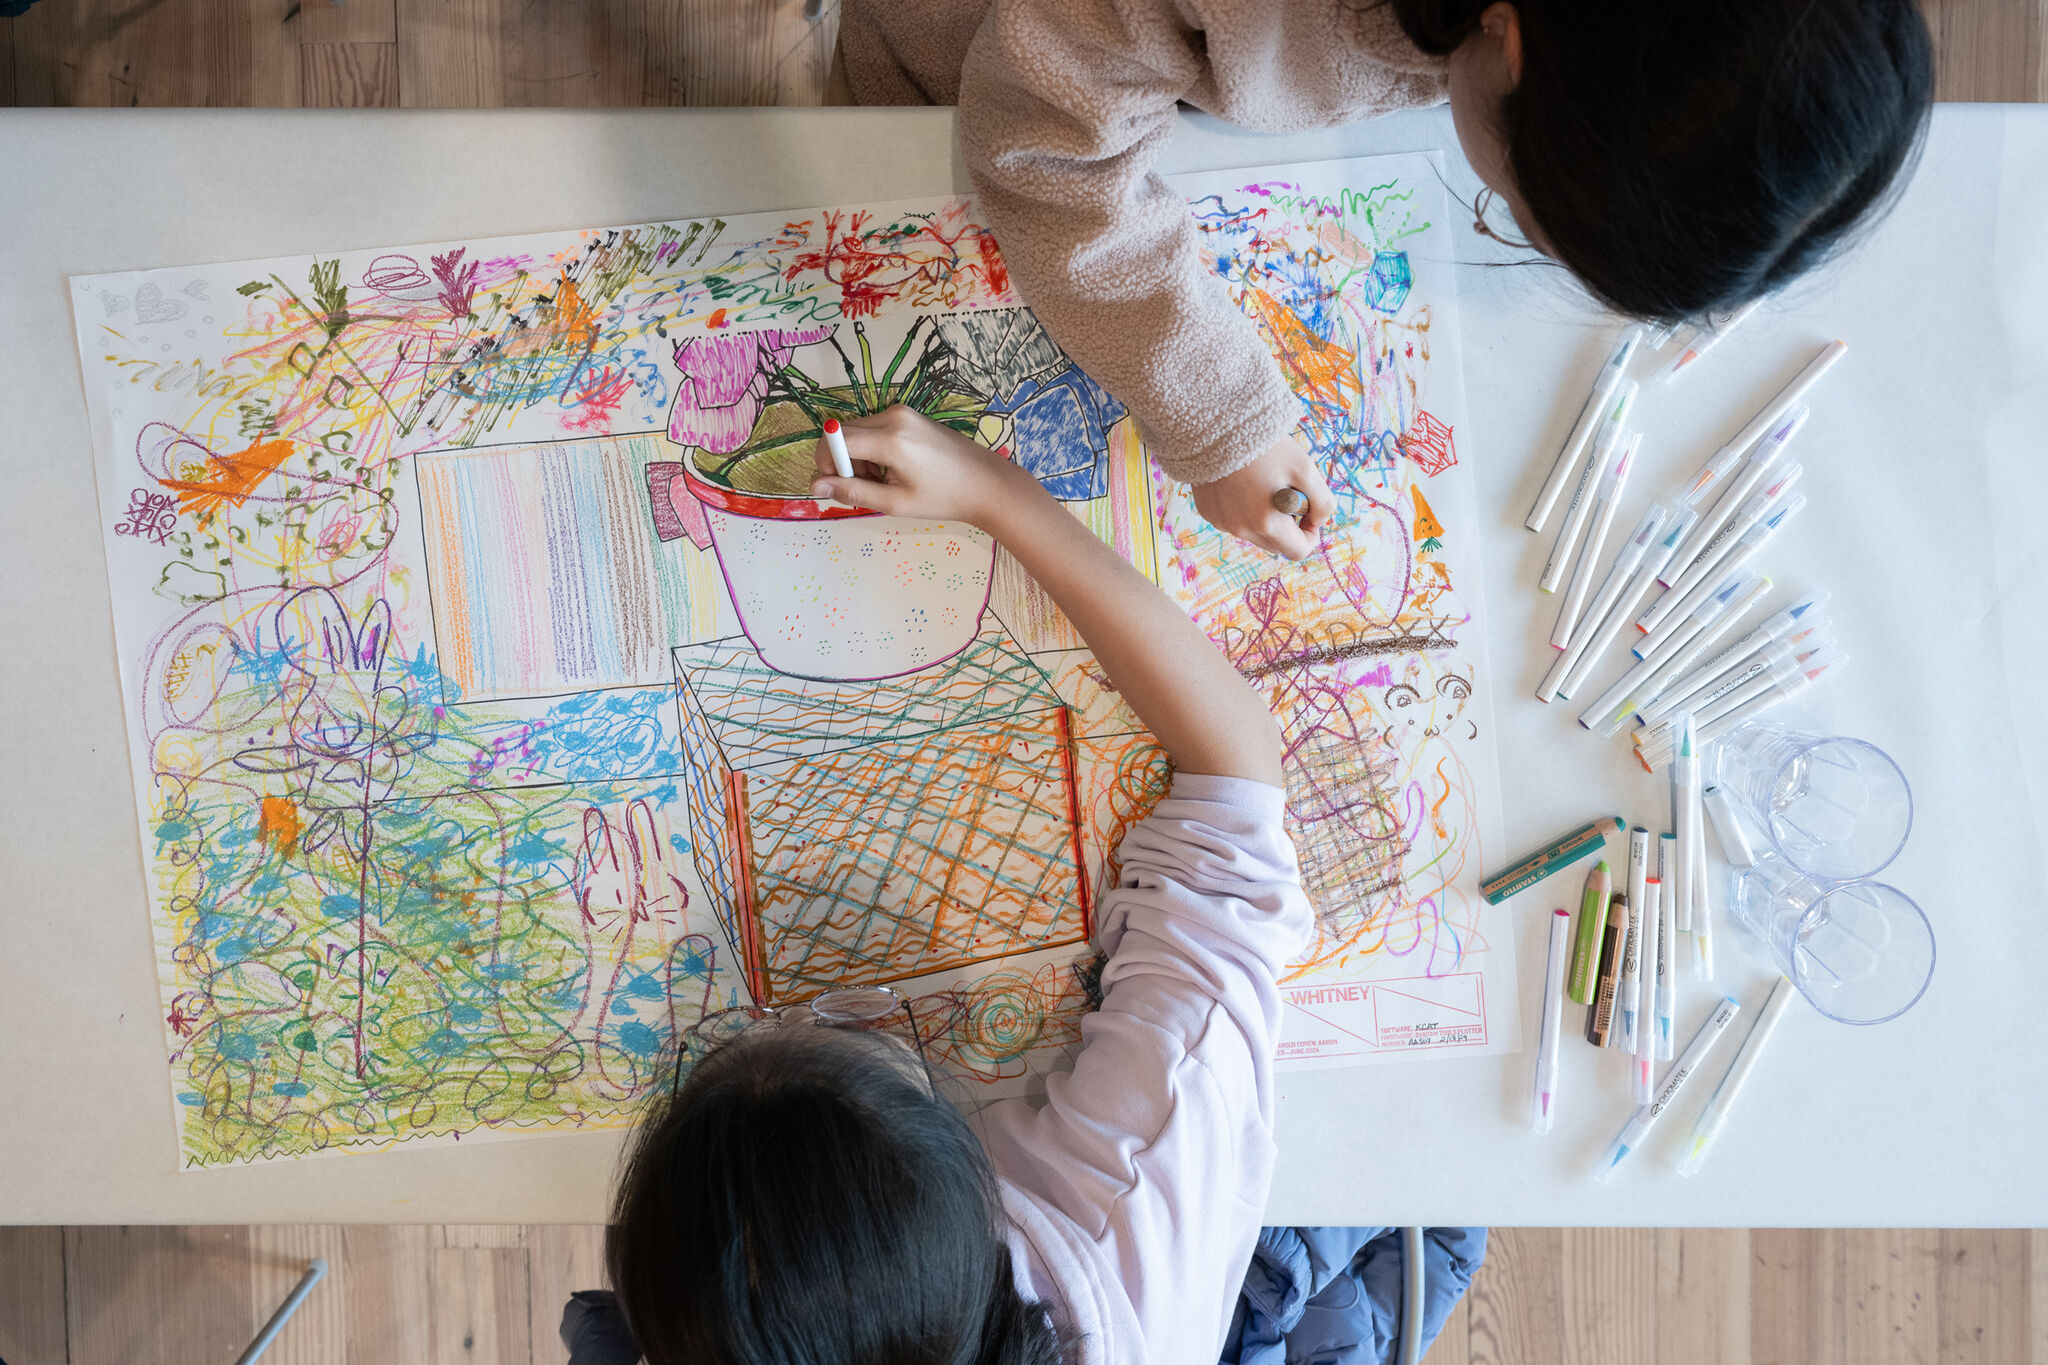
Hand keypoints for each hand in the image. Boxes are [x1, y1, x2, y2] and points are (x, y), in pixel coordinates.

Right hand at [810, 406, 1030, 526]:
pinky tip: (892, 468)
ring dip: (857, 456)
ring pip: (857, 430)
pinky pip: (873, 427)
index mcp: (891, 440)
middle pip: (843, 432)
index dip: (826, 462)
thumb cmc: (944, 497)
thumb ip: (852, 492)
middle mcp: (894, 416)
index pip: (834, 438)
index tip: (836, 484)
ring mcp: (902, 412)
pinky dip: (871, 448)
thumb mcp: (895, 502)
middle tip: (865, 488)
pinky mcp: (908, 414)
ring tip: (882, 481)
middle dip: (842, 461)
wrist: (985, 482)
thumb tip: (815, 486)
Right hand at [1191, 437, 1336, 560]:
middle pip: (1276, 545)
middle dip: (1288, 526)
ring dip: (1266, 519)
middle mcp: (1242, 530)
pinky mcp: (1209, 512)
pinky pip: (1235, 521)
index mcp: (1267, 523)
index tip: (1309, 513)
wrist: (1216, 427)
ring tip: (1264, 485)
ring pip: (1255, 534)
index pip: (1298, 552)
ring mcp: (1222, 523)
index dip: (1310, 535)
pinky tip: (1242, 483)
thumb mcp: (1305, 468)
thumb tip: (1318, 520)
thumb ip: (1322, 501)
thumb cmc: (1265, 446)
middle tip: (1288, 494)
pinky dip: (1244, 510)